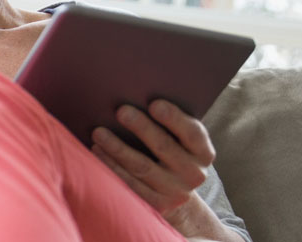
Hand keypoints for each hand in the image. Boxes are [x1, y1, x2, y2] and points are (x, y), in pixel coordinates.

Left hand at [88, 99, 215, 214]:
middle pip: (164, 147)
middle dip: (141, 127)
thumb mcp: (180, 141)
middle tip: (121, 111)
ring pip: (142, 167)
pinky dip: (111, 166)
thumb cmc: (172, 154)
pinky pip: (129, 184)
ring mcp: (175, 192)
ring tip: (98, 132)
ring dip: (117, 148)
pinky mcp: (156, 206)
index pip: (192, 133)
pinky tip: (98, 151)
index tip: (154, 104)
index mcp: (204, 153)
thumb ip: (170, 124)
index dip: (174, 118)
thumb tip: (136, 97)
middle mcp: (194, 174)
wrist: (175, 195)